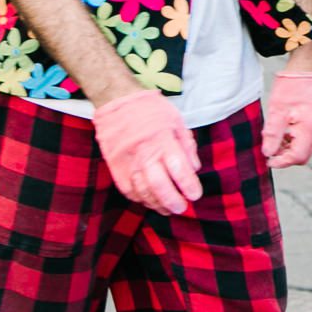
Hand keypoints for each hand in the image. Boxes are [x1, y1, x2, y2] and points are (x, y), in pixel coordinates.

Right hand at [93, 89, 201, 215]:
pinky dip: (140, 199)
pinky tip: (150, 202)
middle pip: (159, 184)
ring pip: (142, 190)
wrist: (117, 102)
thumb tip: (194, 168)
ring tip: (168, 210)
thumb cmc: (150, 110)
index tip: (195, 195)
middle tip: (182, 208)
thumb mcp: (176, 120)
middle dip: (172, 200)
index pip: (178, 167)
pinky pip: (128, 189)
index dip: (188, 185)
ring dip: (157, 204)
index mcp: (162, 138)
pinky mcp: (115, 166)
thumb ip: (186, 145)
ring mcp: (128, 161)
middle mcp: (144, 152)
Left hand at [261, 71, 311, 167]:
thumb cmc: (291, 85)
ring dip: (290, 148)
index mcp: (310, 128)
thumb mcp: (277, 109)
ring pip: (306, 147)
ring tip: (274, 137)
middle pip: (303, 155)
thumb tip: (268, 153)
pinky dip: (295, 139)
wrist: (306, 66)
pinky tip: (284, 129)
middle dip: (285, 156)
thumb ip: (273, 134)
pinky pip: (308, 137)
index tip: (267, 158)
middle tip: (269, 148)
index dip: (281, 161)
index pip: (298, 157)